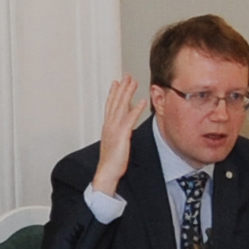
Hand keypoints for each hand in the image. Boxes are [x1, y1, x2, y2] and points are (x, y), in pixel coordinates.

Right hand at [88, 75, 143, 195]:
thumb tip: (125, 125)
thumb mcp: (115, 143)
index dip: (113, 92)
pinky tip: (141, 101)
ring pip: (121, 106)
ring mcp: (114, 129)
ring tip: (133, 82)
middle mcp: (109, 125)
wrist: (106, 173)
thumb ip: (119, 132)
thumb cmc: (112, 162)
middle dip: (121, 88)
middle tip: (127, 75)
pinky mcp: (122, 136)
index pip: (110, 105)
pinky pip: (129, 119)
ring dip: (127, 93)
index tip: (116, 81)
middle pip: (115, 102)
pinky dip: (135, 109)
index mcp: (107, 127)